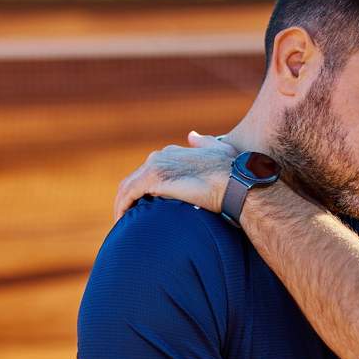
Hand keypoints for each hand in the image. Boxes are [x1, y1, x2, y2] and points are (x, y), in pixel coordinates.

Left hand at [113, 132, 237, 220]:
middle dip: (129, 198)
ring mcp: (156, 166)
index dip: (144, 189)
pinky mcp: (153, 179)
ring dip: (122, 205)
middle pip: (135, 179)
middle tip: (129, 218)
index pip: (149, 171)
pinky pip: (128, 194)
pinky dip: (122, 207)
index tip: (144, 206)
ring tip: (123, 223)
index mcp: (173, 153)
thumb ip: (203, 142)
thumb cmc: (234, 171)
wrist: (236, 183)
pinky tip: (122, 222)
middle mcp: (161, 156)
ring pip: (127, 187)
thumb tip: (191, 135)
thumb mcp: (219, 149)